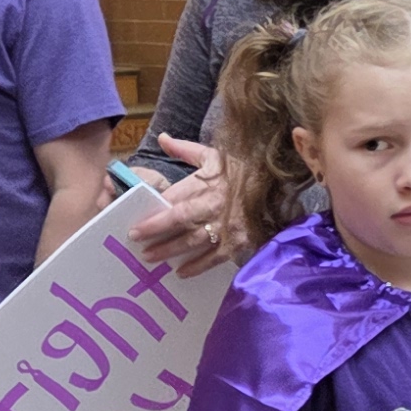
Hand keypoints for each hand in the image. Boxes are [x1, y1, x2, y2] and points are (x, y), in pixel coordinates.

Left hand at [128, 141, 231, 275]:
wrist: (274, 184)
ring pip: (193, 240)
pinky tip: (181, 272)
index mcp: (206, 182)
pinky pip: (214, 257)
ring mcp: (227, 225)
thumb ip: (184, 149)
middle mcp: (214, 204)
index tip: (136, 225)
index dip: (154, 213)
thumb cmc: (239, 170)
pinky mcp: (238, 241)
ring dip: (170, 251)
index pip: (173, 199)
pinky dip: (197, 266)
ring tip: (150, 257)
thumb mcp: (212, 155)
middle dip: (156, 231)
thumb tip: (162, 138)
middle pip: (180, 220)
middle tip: (136, 241)